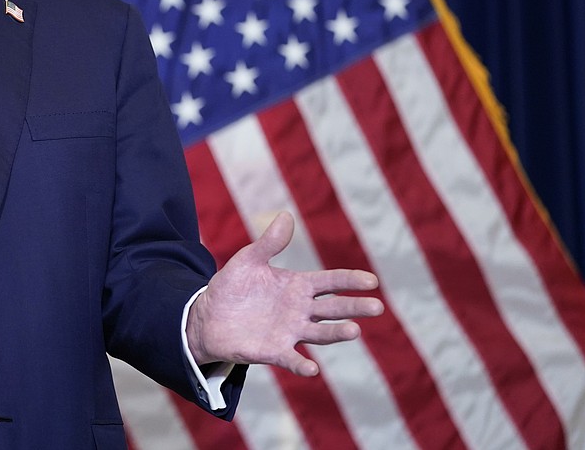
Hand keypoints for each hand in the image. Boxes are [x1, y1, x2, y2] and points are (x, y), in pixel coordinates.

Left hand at [186, 211, 382, 375]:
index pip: (330, 282)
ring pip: (319, 333)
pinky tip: (313, 369)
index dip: (350, 280)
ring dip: (336, 333)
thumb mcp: (248, 260)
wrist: (208, 317)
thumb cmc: (232, 287)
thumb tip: (286, 215)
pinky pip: (291, 359)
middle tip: (377, 307)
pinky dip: (302, 364)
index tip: (372, 281)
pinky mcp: (274, 351)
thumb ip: (269, 242)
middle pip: (333, 308)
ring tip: (354, 330)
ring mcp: (289, 332)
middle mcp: (300, 310)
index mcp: (297, 286)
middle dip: (354, 307)